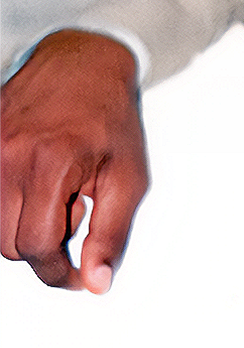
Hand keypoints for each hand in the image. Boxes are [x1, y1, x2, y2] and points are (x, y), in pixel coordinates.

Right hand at [0, 31, 147, 291]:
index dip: (58, 274)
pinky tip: (34, 185)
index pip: (37, 247)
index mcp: (50, 165)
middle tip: (75, 210)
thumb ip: (112, 235)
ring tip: (55, 194)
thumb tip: (96, 284)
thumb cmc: (110, 120)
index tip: (76, 277)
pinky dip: (8, 207)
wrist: (83, 63)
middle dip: (44, 245)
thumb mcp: (129, 179)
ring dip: (23, 227)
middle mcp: (8, 156)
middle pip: (9, 244)